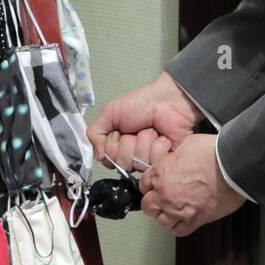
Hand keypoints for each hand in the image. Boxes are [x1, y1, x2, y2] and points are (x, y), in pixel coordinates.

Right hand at [87, 71, 203, 171]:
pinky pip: (155, 164)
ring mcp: (148, 158)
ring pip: (138, 163)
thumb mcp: (110, 112)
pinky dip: (158, 147)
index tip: (119, 131)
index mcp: (118, 144)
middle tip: (136, 129)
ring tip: (151, 130)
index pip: (107, 159)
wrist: (169, 100)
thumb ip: (95, 132)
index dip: (112, 146)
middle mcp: (132, 154)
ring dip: (144, 142)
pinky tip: (162, 137)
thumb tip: (98, 156)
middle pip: (122, 163)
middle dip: (128, 143)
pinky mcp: (163, 162)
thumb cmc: (142, 102)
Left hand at [139, 134, 248, 236]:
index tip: (155, 186)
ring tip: (171, 212)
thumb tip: (177, 158)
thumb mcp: (186, 144)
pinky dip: (180, 227)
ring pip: (161, 222)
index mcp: (160, 173)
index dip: (150, 185)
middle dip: (153, 203)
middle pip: (148, 206)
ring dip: (165, 217)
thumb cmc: (212, 153)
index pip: (143, 185)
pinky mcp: (195, 220)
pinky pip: (179, 231)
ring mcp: (178, 209)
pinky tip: (183, 220)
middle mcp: (165, 194)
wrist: (232, 166)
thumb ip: (176, 156)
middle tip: (161, 200)